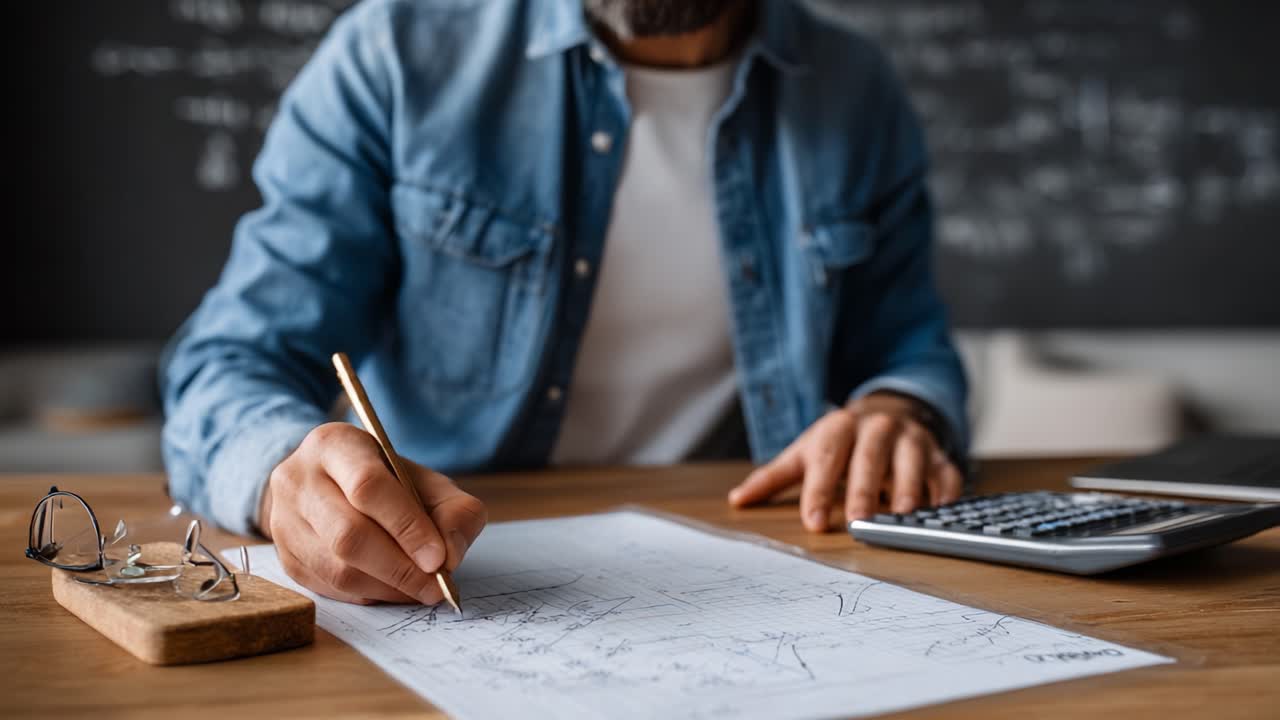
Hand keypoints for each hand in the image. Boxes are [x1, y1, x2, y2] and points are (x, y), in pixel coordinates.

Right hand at [259, 422, 486, 604]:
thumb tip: (450, 555)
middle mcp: (297, 480)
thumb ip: (453, 510)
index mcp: (334, 445)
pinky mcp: (285, 558)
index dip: (406, 526)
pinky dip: (370, 596)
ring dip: (388, 587)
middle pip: (348, 535)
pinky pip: (330, 588)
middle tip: (435, 584)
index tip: (439, 557)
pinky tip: (393, 589)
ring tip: (421, 589)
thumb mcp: (424, 480)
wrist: (327, 484)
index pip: (368, 487)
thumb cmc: (384, 482)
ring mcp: (283, 521)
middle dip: (400, 568)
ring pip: (337, 569)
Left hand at [727, 393, 962, 531]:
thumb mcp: (806, 453)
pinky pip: (946, 474)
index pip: (827, 459)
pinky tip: (938, 512)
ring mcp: (911, 440)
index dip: (820, 491)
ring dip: (908, 488)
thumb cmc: (841, 443)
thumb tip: (736, 501)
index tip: (814, 523)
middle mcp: (877, 429)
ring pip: (911, 462)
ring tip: (902, 516)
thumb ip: (773, 478)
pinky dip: (944, 493)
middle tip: (857, 522)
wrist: (890, 412)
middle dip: (864, 491)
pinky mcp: (939, 455)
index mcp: (839, 428)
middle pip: (869, 460)